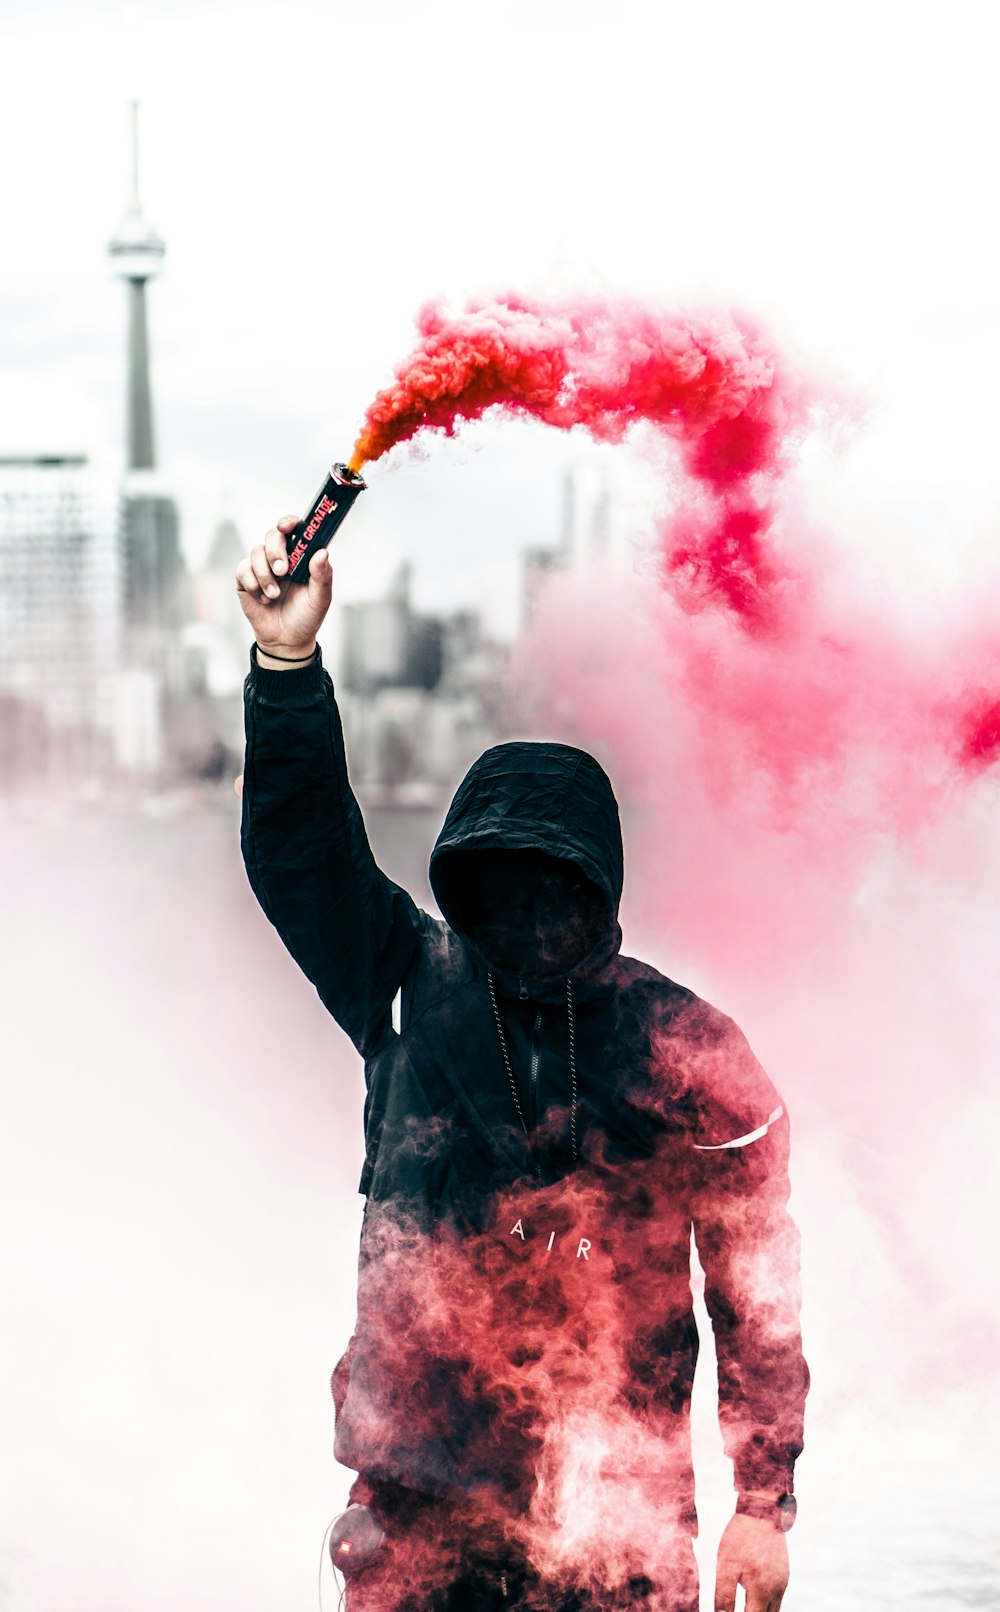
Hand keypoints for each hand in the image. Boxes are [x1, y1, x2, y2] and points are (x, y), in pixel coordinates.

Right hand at [235, 515, 333, 651]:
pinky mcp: (245, 580)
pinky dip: (253, 584)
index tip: (289, 526)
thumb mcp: (320, 598)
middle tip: (283, 571)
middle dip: (275, 551)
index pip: (292, 530)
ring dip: (265, 574)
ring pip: (255, 552)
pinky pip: (242, 570)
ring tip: (274, 595)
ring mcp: (261, 568)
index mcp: (299, 556)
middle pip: (271, 535)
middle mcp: (279, 557)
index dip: (288, 522)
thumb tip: (322, 552)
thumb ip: (322, 575)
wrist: (287, 641)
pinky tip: (263, 599)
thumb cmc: (307, 617)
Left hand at [714, 1513, 788, 1611]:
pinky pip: (777, 1598)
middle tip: (737, 1609)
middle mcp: (776, 1591)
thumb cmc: (741, 1537)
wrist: (762, 1510)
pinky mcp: (784, 1574)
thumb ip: (723, 1594)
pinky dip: (765, 1603)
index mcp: (761, 1592)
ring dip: (758, 1611)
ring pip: (774, 1611)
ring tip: (744, 1606)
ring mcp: (783, 1583)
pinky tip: (753, 1597)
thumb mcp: (726, 1565)